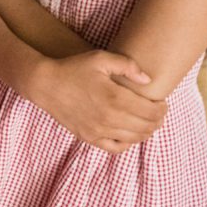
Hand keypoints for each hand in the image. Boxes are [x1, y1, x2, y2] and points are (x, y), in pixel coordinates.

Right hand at [25, 50, 165, 152]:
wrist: (44, 84)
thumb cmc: (73, 68)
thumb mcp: (100, 58)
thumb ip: (127, 66)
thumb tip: (147, 80)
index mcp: (115, 98)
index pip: (152, 111)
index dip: (162, 108)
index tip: (162, 103)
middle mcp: (109, 118)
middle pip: (147, 127)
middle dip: (157, 120)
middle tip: (157, 112)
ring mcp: (99, 130)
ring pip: (135, 139)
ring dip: (146, 131)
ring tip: (146, 122)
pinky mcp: (89, 137)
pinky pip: (116, 148)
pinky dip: (127, 143)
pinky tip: (128, 133)